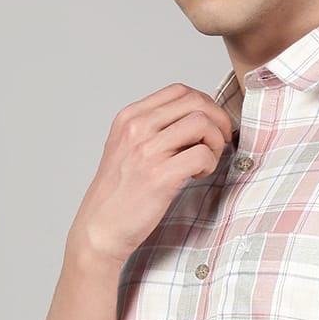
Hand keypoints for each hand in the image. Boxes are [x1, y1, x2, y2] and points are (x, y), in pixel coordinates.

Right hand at [68, 83, 235, 266]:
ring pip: (202, 123)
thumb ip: (155, 130)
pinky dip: (209, 164)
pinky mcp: (159, 176)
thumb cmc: (119, 193)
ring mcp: (146, 151)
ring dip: (215, 142)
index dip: (205, 105)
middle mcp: (136, 128)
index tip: (211, 126)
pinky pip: (202, 154)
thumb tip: (198, 120)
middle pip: (196, 101)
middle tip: (219, 143)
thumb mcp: (128, 149)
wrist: (99, 229)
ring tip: (206, 162)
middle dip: (218, 120)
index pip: (179, 90)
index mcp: (129, 117)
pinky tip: (198, 176)